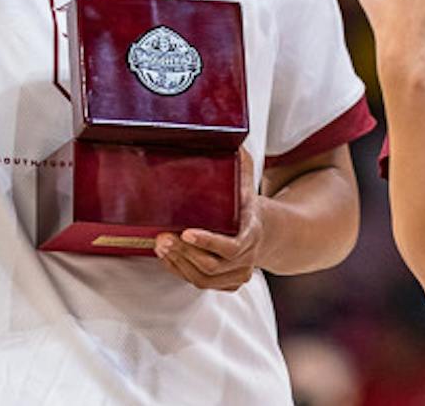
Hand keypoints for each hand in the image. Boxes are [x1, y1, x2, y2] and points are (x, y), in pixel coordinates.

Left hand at [155, 148, 264, 291]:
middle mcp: (247, 258)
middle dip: (183, 252)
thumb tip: (233, 140)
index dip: (208, 241)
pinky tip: (167, 257)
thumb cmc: (246, 203)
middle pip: (211, 265)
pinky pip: (200, 283)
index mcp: (252, 233)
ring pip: (203, 278)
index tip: (186, 231)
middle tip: (162, 237)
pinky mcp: (227, 284)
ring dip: (178, 263)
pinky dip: (181, 271)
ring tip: (160, 244)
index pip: (231, 246)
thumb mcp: (246, 181)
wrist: (263, 230)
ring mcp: (237, 274)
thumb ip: (241, 163)